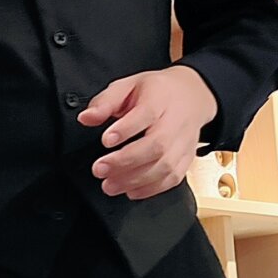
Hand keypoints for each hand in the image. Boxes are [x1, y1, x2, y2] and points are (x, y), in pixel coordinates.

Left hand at [81, 66, 218, 200]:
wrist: (192, 96)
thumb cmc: (157, 92)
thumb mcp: (128, 86)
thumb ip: (106, 102)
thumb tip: (86, 118)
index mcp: (159, 99)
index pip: (146, 114)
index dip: (125, 129)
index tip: (106, 140)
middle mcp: (175, 122)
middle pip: (156, 145)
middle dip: (125, 161)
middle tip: (100, 169)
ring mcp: (183, 143)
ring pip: (165, 166)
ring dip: (135, 180)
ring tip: (110, 184)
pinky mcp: (186, 159)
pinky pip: (173, 178)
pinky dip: (151, 189)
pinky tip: (131, 191)